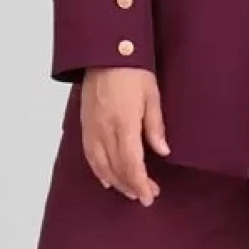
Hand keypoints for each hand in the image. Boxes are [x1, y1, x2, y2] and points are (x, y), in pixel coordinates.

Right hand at [79, 67, 169, 203]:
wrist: (105, 51)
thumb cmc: (133, 69)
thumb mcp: (152, 95)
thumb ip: (155, 126)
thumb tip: (163, 151)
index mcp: (124, 123)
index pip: (131, 164)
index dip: (140, 184)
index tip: (150, 196)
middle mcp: (105, 129)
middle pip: (116, 168)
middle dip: (131, 186)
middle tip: (146, 195)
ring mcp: (92, 127)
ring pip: (101, 165)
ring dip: (116, 182)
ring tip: (130, 191)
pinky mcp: (85, 124)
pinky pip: (89, 154)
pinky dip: (98, 170)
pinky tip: (106, 179)